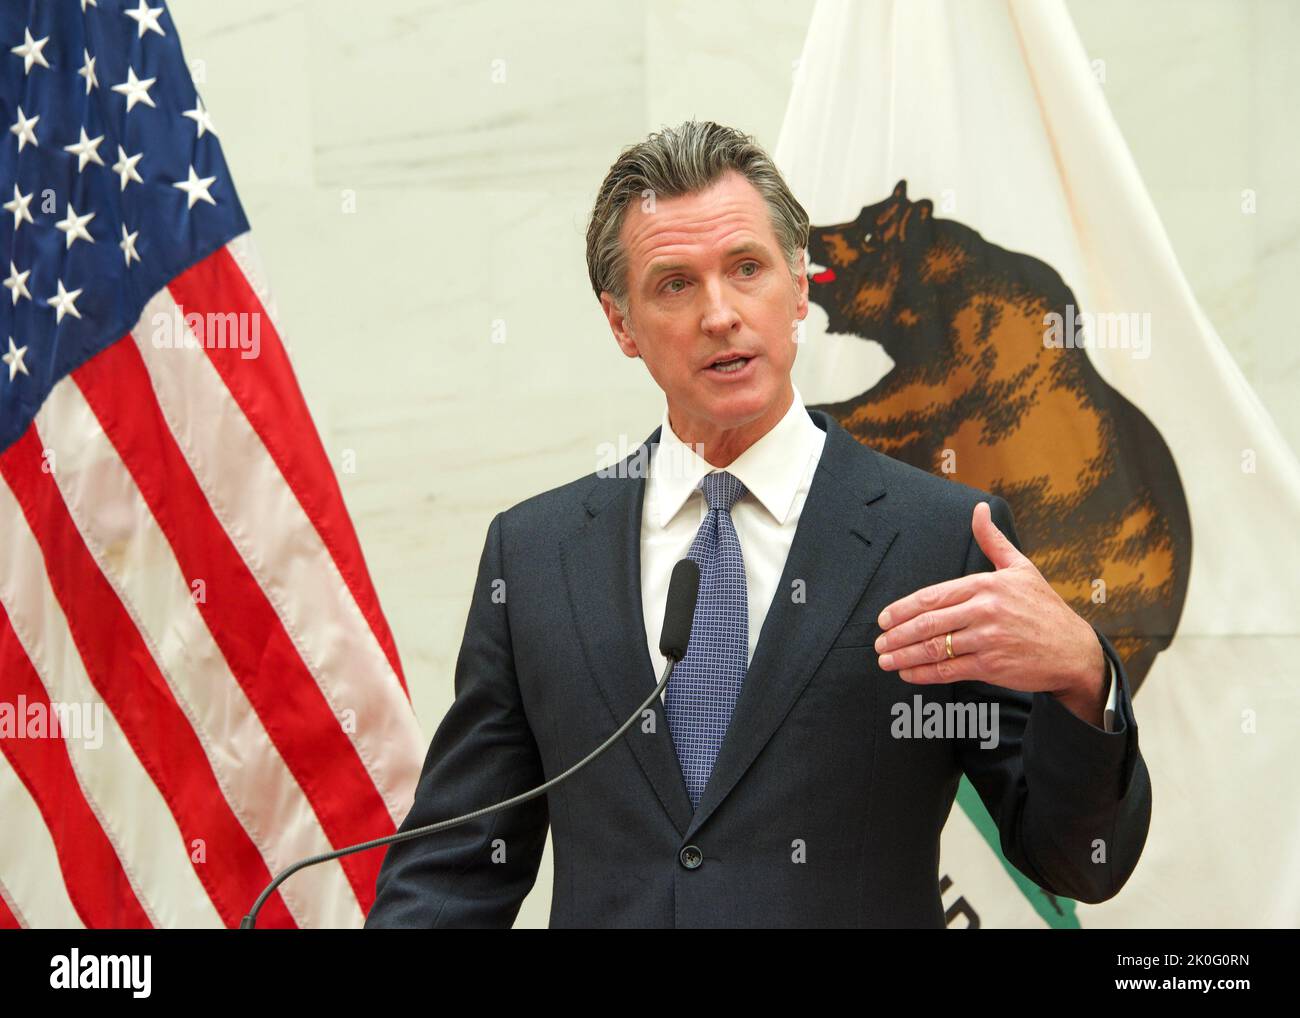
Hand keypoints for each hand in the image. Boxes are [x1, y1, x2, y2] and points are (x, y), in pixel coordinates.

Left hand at [873, 501, 1105, 712]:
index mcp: (985, 585)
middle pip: (928, 623)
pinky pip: (949, 669)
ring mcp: (987, 639)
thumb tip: (979, 509)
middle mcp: (984, 611)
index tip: (883, 618)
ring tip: (885, 659)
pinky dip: (923, 673)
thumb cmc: (1044, 608)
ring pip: (935, 648)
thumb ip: (993, 540)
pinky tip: (908, 674)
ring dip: (904, 655)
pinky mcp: (992, 665)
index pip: (933, 596)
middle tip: (879, 641)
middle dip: (897, 634)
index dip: (903, 609)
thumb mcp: (1020, 568)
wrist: (1074, 649)